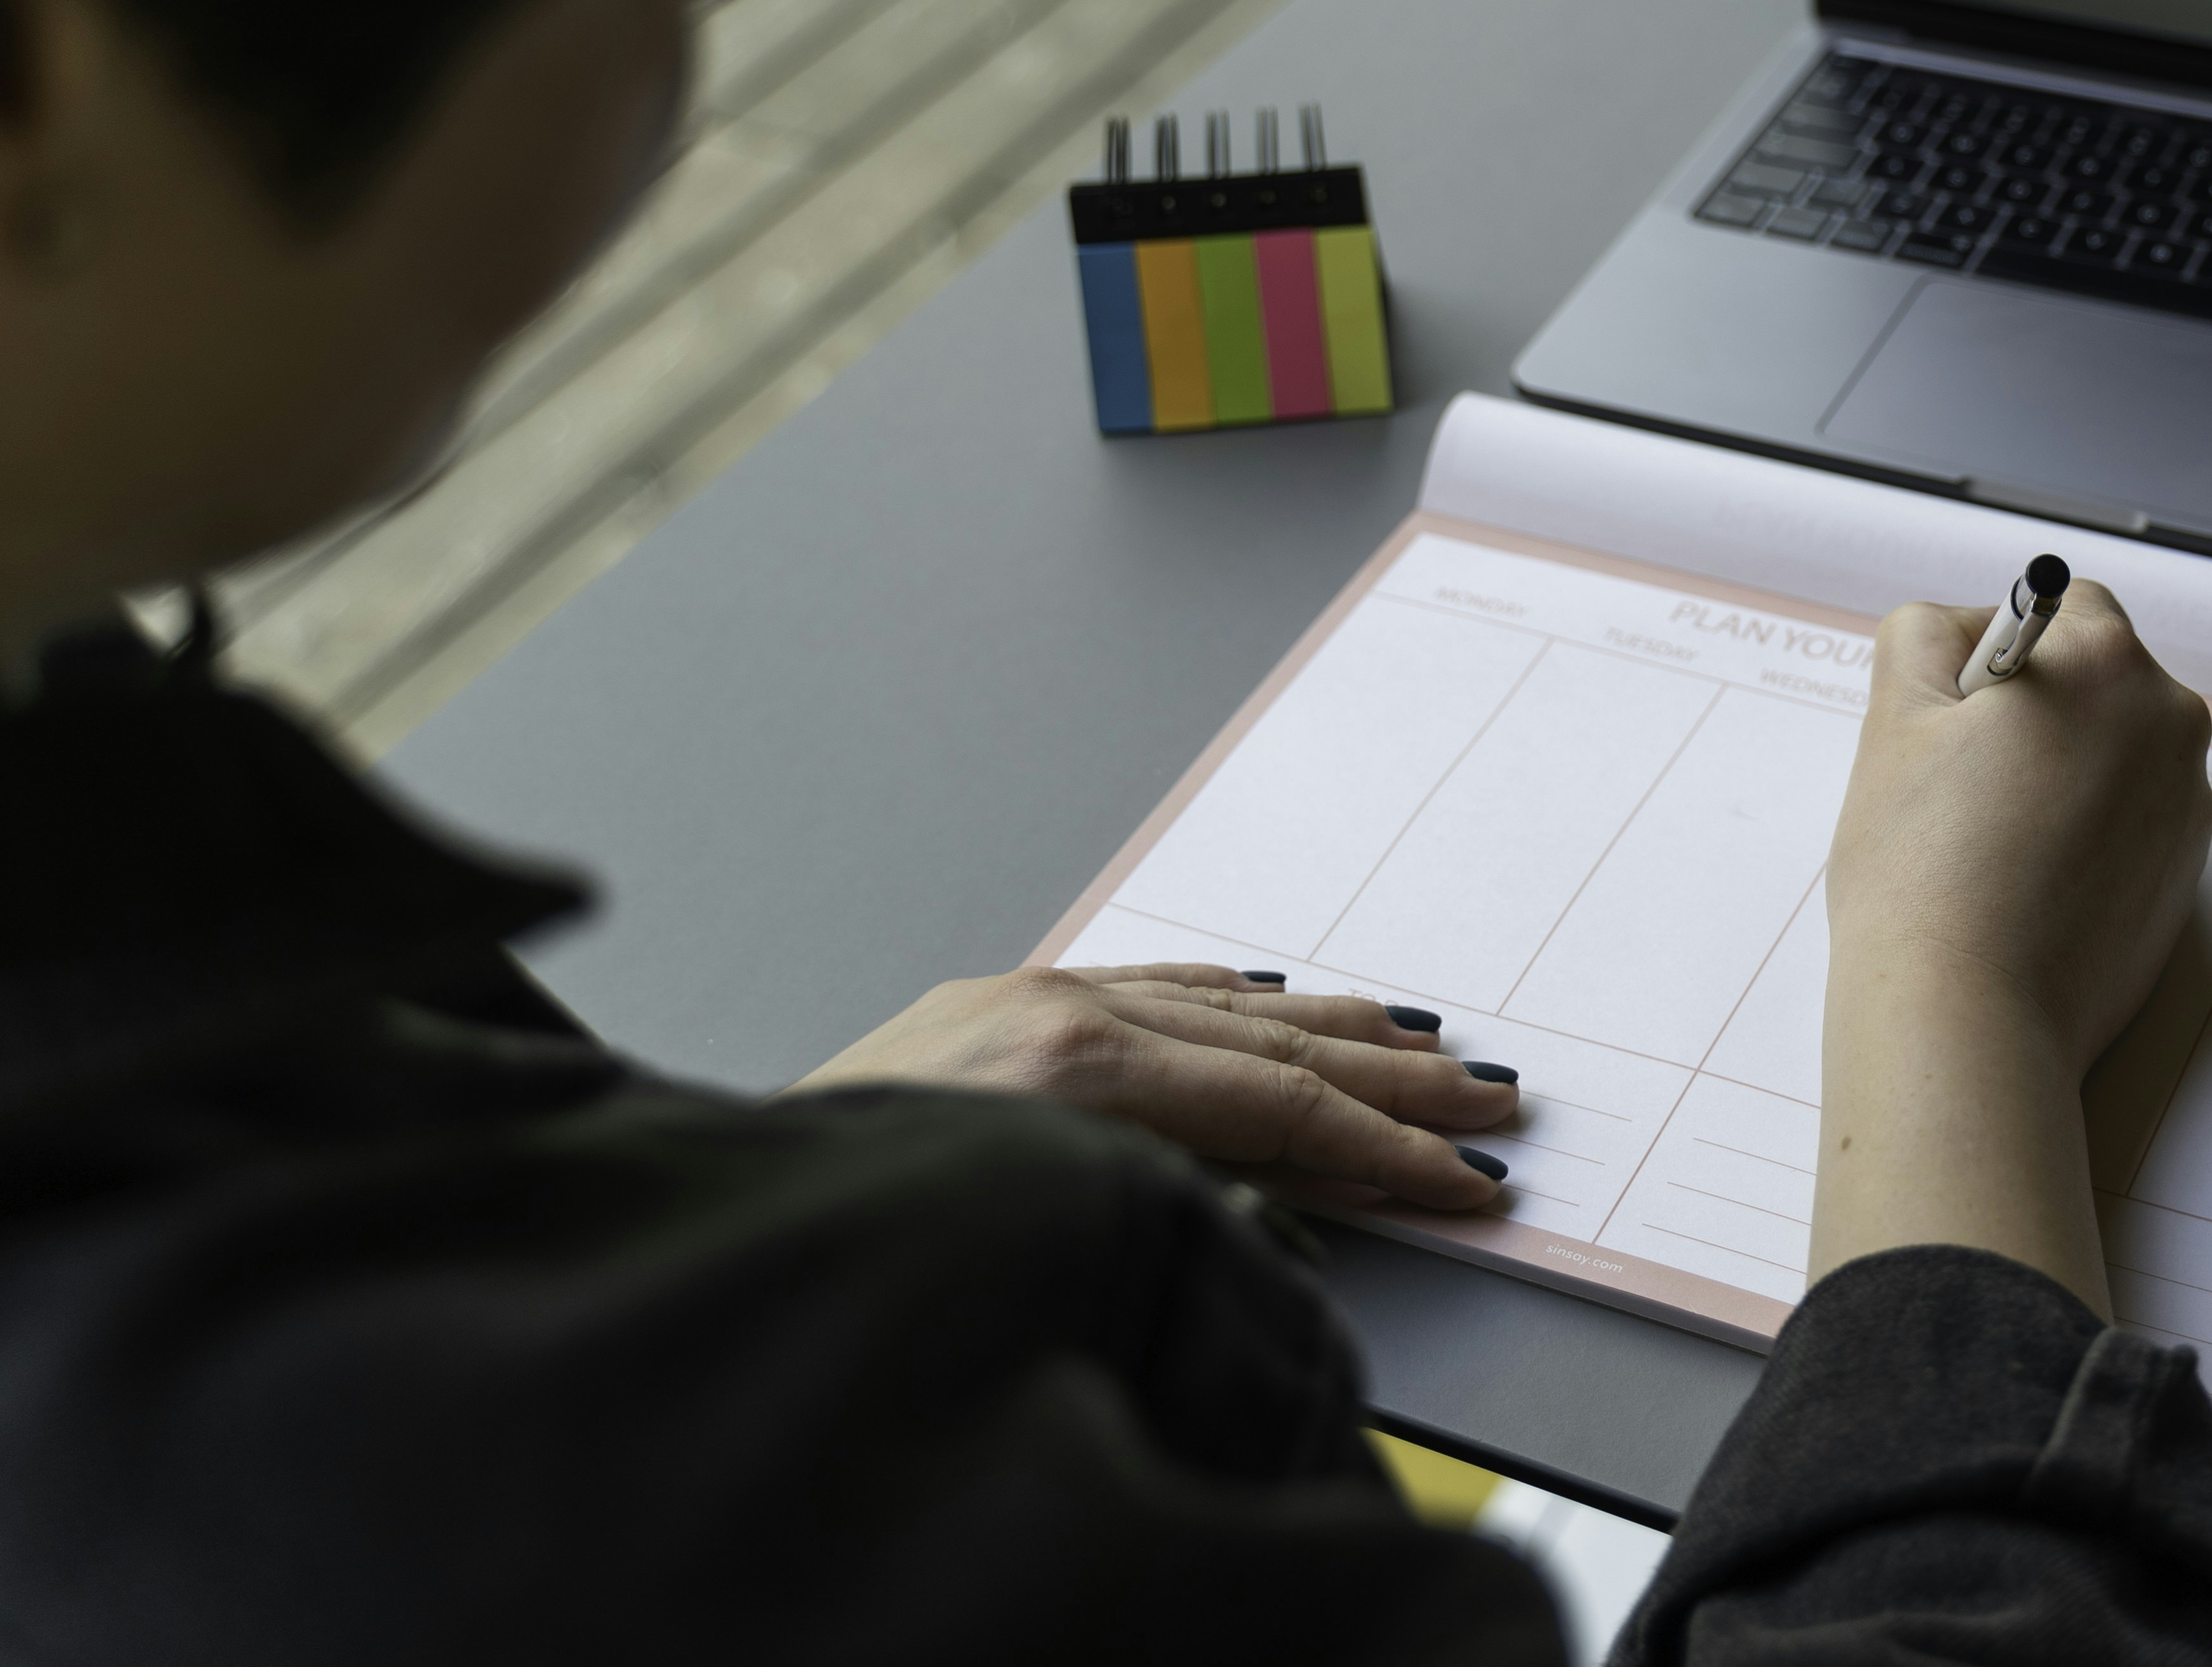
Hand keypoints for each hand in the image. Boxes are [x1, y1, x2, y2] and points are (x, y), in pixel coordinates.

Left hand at [789, 964, 1519, 1210]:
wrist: (718, 1204)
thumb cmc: (870, 1226)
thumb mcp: (1053, 1226)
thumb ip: (1191, 1205)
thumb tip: (1307, 1199)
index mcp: (1077, 1068)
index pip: (1279, 1106)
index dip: (1386, 1149)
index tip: (1465, 1182)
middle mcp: (1059, 1013)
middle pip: (1269, 1043)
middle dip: (1394, 1080)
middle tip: (1492, 1103)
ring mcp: (1027, 1000)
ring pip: (1220, 1003)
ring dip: (1334, 1026)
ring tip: (1426, 1043)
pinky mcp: (995, 1008)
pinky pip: (1148, 986)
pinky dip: (1234, 999)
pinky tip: (1284, 1001)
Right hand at [1827, 580, 2211, 1069]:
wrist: (1970, 1018)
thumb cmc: (1924, 872)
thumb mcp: (1897, 714)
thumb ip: (1927, 634)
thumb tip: (1964, 630)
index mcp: (2110, 666)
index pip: (2058, 606)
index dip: (1992, 653)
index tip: (1955, 720)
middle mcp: (2171, 727)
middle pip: (2095, 681)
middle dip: (2033, 713)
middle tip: (1961, 785)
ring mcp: (2188, 810)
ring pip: (2110, 755)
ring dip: (2059, 774)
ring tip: (1990, 843)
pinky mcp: (2184, 881)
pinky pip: (2129, 825)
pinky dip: (2084, 836)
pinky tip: (2026, 883)